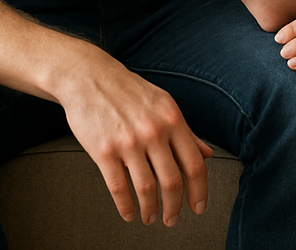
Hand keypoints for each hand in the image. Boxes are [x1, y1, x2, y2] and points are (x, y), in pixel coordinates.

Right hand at [60, 59, 212, 225]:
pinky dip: (126, 207)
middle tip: (172, 219)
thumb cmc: (128, 90)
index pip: (194, 164)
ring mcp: (128, 141)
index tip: (198, 207)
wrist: (89, 77)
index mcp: (171, 118)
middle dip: (174, 208)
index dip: (199, 191)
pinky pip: (119, 188)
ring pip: (147, 189)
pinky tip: (129, 213)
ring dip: (150, 210)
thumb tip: (206, 153)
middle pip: (172, 182)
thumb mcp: (163, 104)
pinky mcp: (104, 150)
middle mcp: (153, 130)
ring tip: (150, 217)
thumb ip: (185, 131)